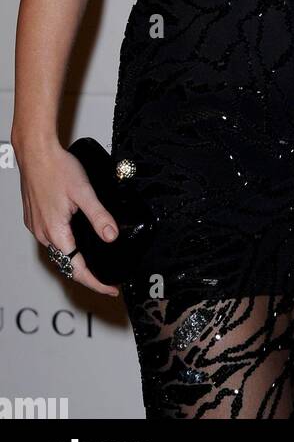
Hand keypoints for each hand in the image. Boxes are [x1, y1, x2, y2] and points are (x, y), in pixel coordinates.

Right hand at [15, 138, 120, 296]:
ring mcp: (36, 227)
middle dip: (87, 275)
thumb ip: (99, 216)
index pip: (77, 269)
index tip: (110, 289)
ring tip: (93, 264)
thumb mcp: (85, 192)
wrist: (36, 152)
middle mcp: (43, 233)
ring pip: (58, 252)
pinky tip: (75, 241)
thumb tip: (111, 236)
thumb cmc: (57, 168)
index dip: (96, 282)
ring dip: (75, 260)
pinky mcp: (34, 218)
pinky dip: (65, 246)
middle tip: (106, 279)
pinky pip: (51, 240)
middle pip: (66, 264)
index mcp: (56, 232)